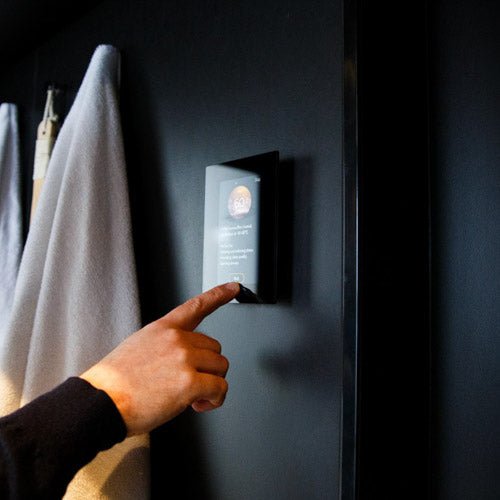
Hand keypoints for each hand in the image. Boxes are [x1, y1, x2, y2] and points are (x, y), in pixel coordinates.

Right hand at [80, 282, 238, 435]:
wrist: (100, 402)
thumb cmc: (115, 383)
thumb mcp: (138, 347)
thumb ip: (164, 346)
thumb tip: (182, 361)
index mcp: (163, 328)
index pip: (196, 306)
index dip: (218, 294)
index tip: (233, 287)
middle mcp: (177, 339)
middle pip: (215, 347)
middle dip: (207, 367)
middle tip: (192, 384)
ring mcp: (184, 358)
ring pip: (220, 367)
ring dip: (212, 383)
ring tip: (194, 396)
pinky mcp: (190, 382)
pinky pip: (220, 388)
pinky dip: (215, 400)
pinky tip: (199, 404)